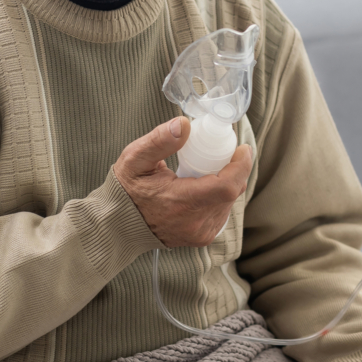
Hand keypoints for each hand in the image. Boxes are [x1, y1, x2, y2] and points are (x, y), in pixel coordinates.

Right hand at [114, 116, 252, 246]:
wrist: (119, 225)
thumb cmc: (127, 190)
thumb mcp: (135, 159)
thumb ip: (159, 140)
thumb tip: (184, 124)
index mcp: (180, 203)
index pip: (226, 187)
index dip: (240, 166)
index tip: (242, 149)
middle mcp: (194, 223)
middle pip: (231, 192)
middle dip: (233, 169)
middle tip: (223, 152)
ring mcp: (200, 233)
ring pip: (229, 202)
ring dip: (227, 182)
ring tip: (210, 168)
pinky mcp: (202, 237)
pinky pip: (222, 212)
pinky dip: (220, 196)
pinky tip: (206, 185)